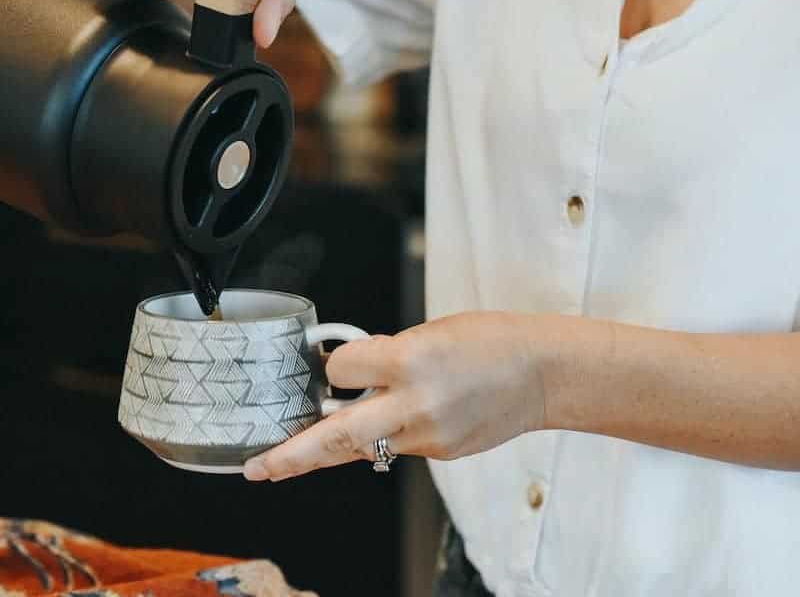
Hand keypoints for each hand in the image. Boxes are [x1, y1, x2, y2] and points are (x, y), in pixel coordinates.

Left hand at [243, 312, 547, 481]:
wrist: (544, 374)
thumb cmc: (489, 341)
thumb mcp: (428, 334)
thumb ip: (384, 358)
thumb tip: (346, 375)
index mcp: (410, 360)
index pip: (340, 369)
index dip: (330, 365)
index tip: (330, 361)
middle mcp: (416, 404)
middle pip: (337, 435)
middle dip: (291, 455)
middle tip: (257, 468)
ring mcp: (429, 436)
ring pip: (363, 448)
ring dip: (327, 450)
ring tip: (286, 458)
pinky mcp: (441, 453)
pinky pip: (396, 448)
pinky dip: (382, 437)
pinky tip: (389, 422)